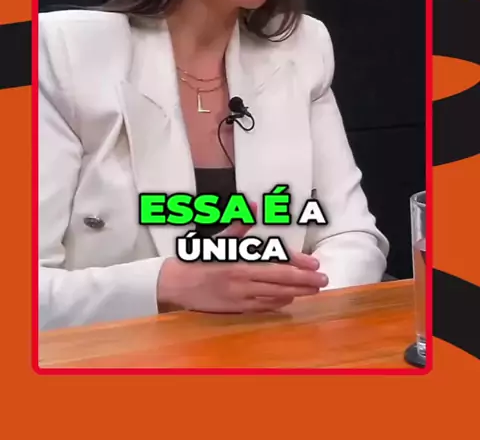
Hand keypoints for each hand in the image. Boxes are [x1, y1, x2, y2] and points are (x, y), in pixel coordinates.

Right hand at [156, 214, 327, 313]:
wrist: (177, 284)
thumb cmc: (199, 259)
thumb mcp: (219, 239)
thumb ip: (239, 224)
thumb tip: (254, 205)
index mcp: (240, 261)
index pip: (275, 262)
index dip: (297, 264)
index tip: (314, 264)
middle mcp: (243, 280)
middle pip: (280, 282)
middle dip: (305, 282)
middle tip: (324, 281)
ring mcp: (241, 297)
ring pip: (275, 296)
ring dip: (296, 293)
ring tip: (314, 291)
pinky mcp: (237, 309)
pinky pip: (263, 307)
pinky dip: (279, 303)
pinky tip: (290, 299)